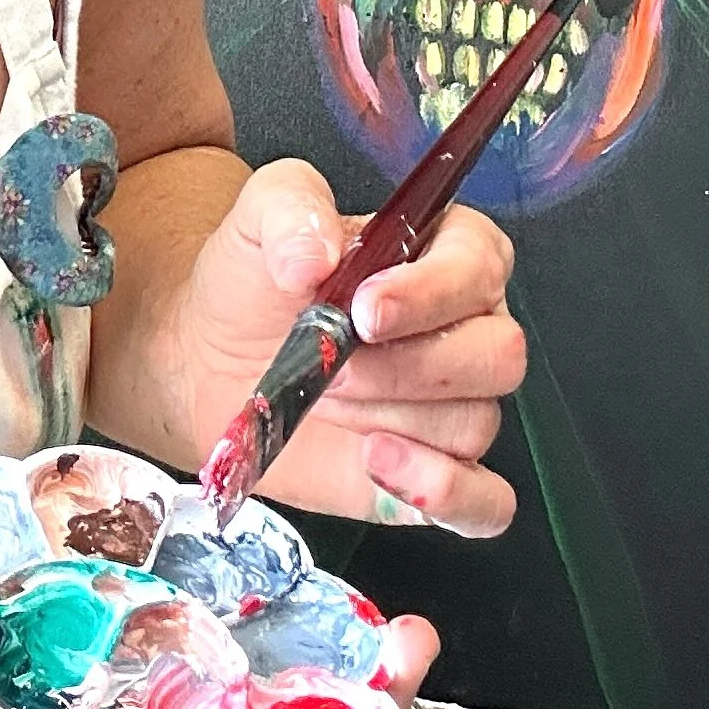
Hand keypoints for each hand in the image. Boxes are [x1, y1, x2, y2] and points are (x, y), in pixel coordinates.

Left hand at [171, 160, 525, 534]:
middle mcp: (469, 329)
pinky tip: (380, 465)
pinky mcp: (438, 475)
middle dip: (405, 367)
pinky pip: (486, 502)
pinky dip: (444, 492)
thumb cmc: (254, 281)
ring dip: (389, 419)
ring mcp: (458, 407)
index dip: (431, 292)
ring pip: (474, 424)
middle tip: (329, 366)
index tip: (362, 307)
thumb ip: (292, 206)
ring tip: (323, 402)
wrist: (211, 357)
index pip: (481, 266)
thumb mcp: (260, 214)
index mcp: (448, 253)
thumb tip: (317, 255)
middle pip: (496, 354)